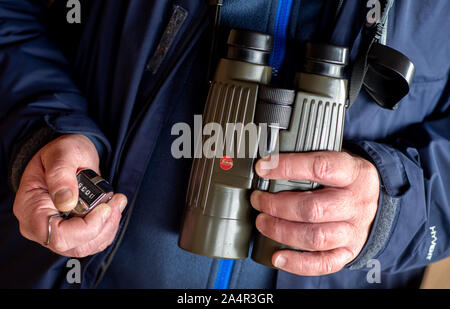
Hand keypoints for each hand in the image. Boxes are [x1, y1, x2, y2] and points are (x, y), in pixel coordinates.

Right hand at [13, 134, 126, 257]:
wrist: (70, 156)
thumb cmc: (62, 153)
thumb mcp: (61, 154)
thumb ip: (61, 175)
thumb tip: (66, 202)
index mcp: (30, 208)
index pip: (57, 236)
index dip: (86, 228)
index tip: (104, 208)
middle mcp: (39, 226)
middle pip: (75, 245)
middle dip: (103, 225)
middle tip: (116, 201)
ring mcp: (56, 232)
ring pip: (87, 246)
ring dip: (109, 226)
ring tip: (117, 201)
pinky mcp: (72, 233)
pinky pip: (93, 242)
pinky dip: (108, 227)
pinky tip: (113, 208)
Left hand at [251, 151, 378, 275]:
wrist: (378, 199)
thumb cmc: (347, 177)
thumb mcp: (338, 159)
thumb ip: (310, 159)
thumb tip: (269, 160)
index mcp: (353, 173)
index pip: (320, 167)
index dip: (288, 167)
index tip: (263, 168)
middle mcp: (355, 203)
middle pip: (313, 208)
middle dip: (277, 205)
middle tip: (258, 200)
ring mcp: (353, 230)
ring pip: (315, 237)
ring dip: (282, 231)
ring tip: (262, 222)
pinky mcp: (349, 251)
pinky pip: (324, 263)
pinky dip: (298, 263)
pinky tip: (278, 256)